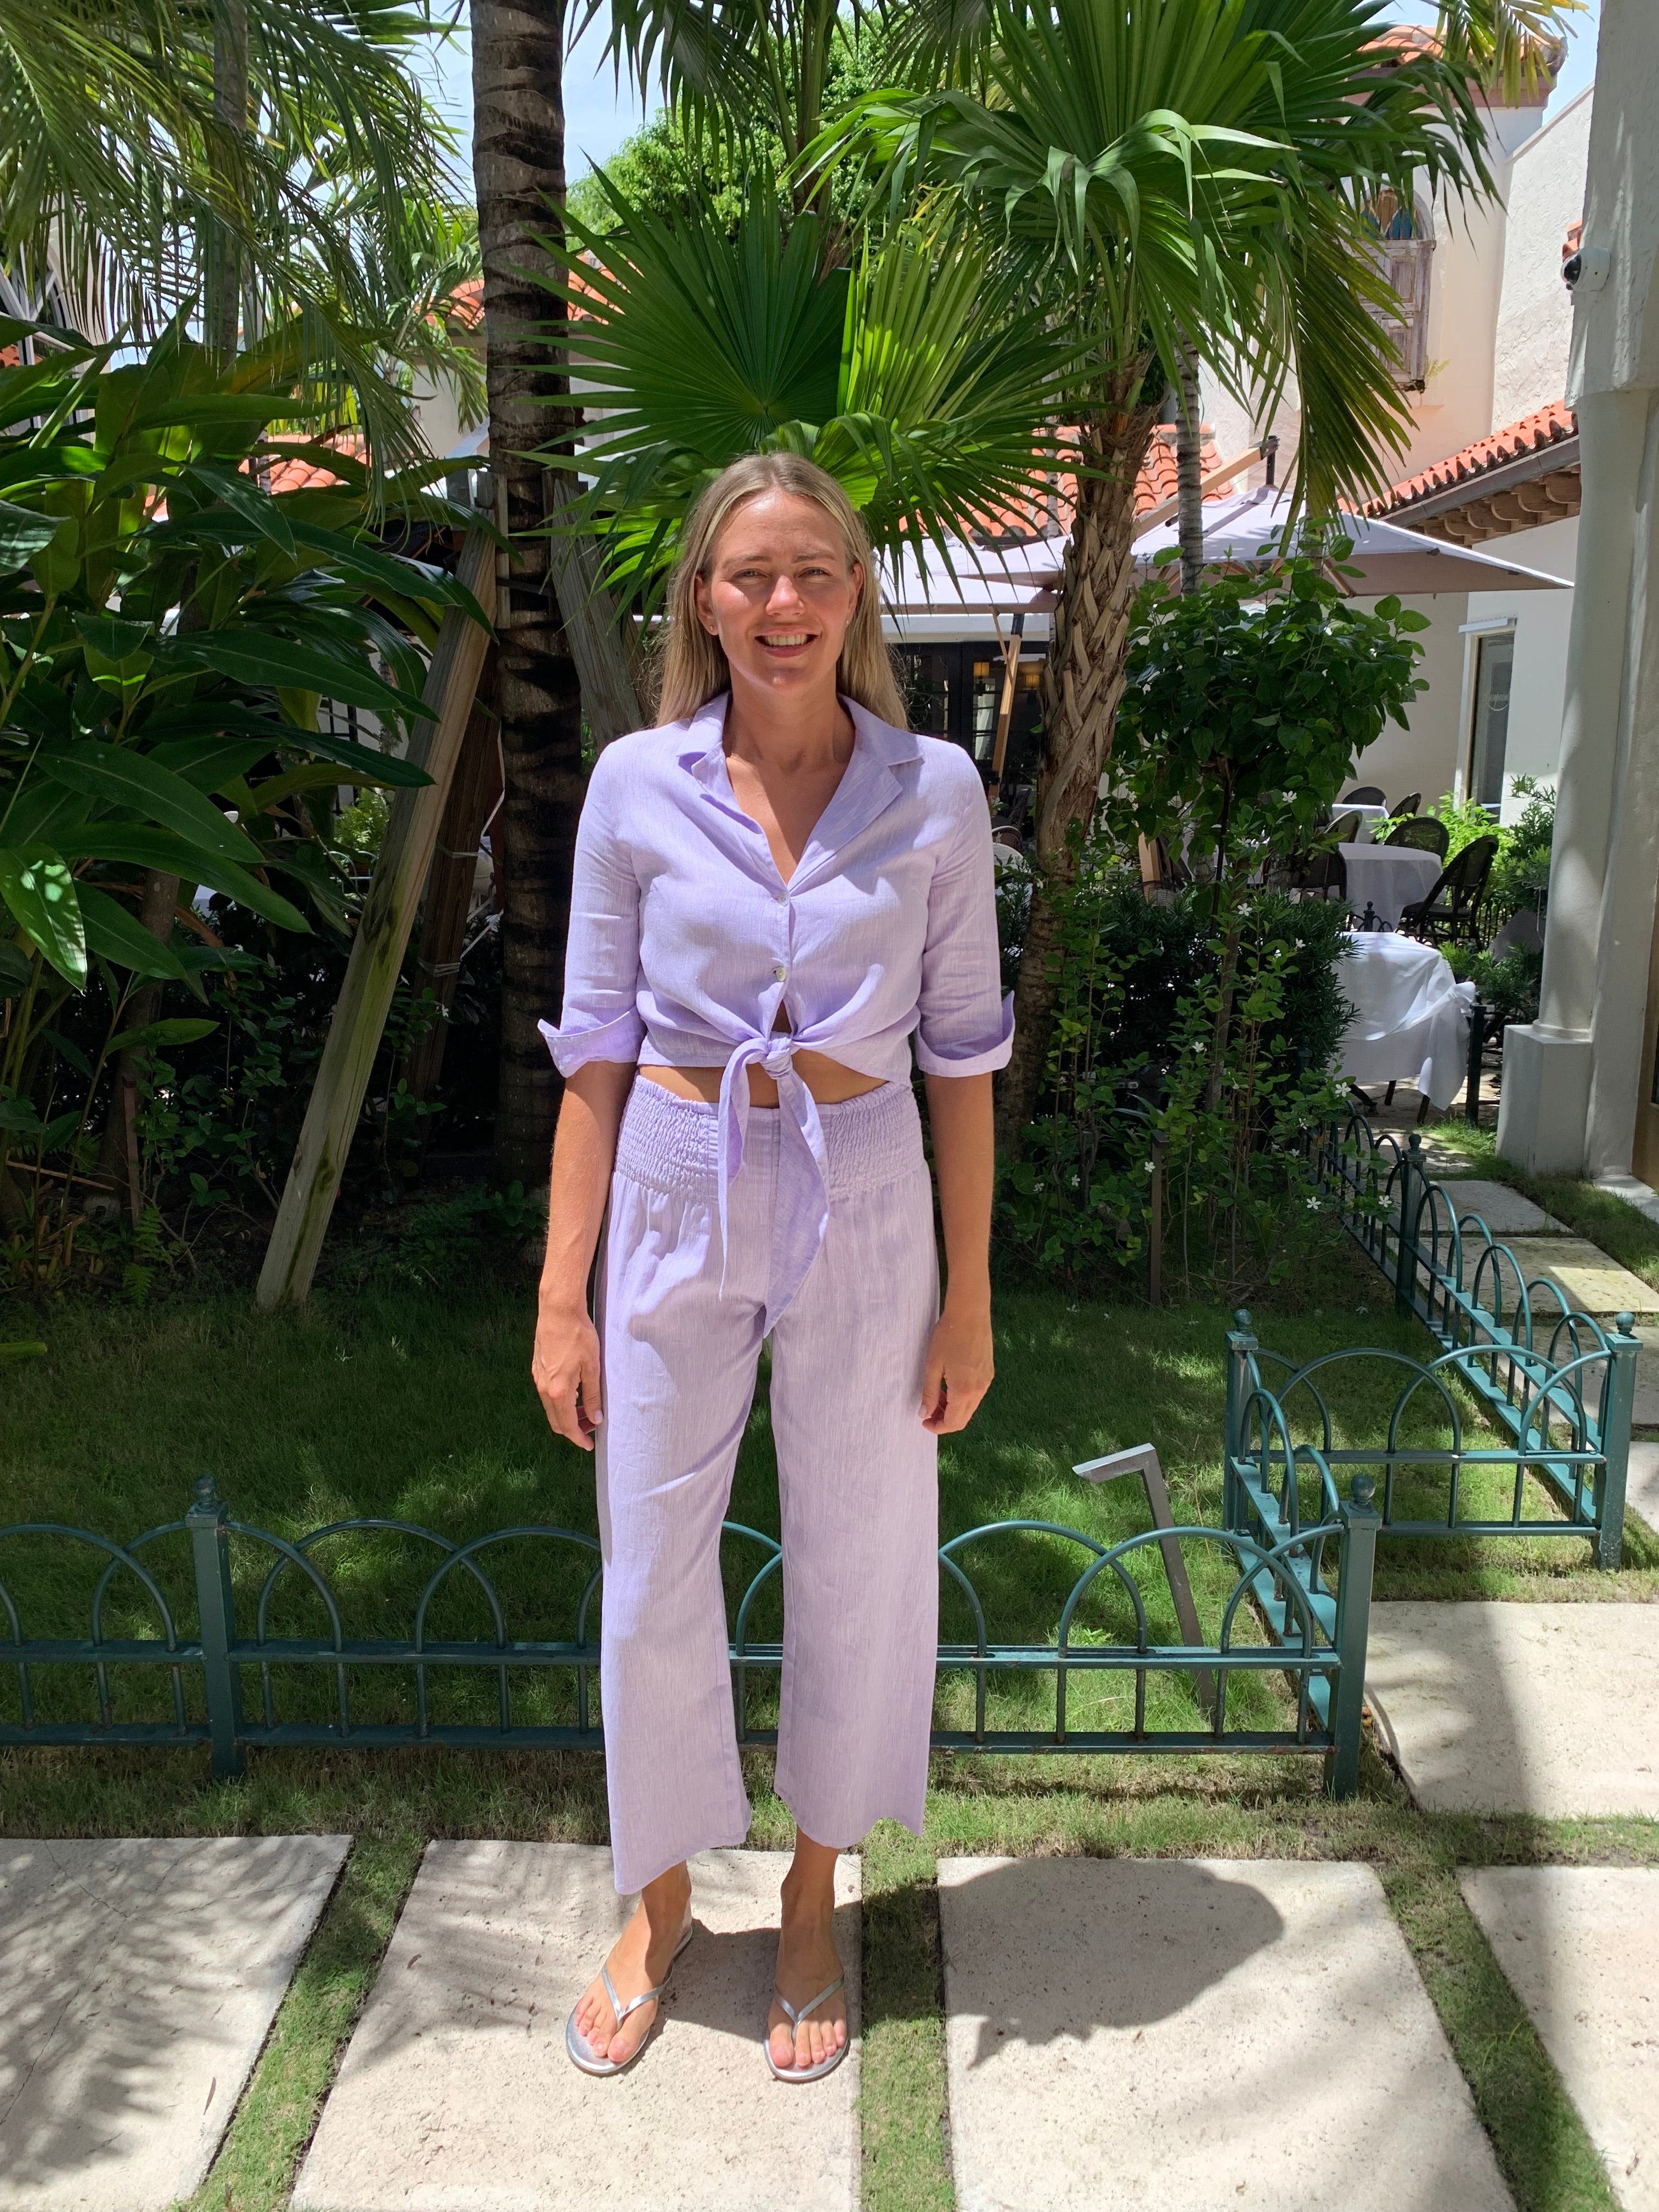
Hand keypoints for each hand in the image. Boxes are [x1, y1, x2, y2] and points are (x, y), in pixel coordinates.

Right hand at [533, 1298, 603, 1450]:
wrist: (558, 1310)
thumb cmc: (578, 1336)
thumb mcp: (592, 1368)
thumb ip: (593, 1396)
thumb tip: (595, 1419)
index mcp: (558, 1391)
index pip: (567, 1425)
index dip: (579, 1438)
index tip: (589, 1445)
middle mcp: (543, 1388)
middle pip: (556, 1421)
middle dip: (572, 1429)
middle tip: (591, 1427)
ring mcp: (537, 1378)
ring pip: (551, 1408)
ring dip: (566, 1415)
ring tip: (585, 1411)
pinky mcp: (537, 1368)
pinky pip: (547, 1394)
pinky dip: (560, 1402)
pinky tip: (574, 1393)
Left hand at [920, 1298, 993, 1433]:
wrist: (970, 1313)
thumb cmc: (947, 1337)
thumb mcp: (933, 1366)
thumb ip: (929, 1392)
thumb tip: (924, 1414)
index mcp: (963, 1392)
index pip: (952, 1423)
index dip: (937, 1427)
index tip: (924, 1421)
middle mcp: (979, 1391)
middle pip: (963, 1419)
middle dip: (944, 1419)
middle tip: (928, 1410)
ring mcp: (986, 1382)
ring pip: (970, 1407)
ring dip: (953, 1408)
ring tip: (936, 1394)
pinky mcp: (989, 1373)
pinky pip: (975, 1395)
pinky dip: (962, 1397)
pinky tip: (950, 1384)